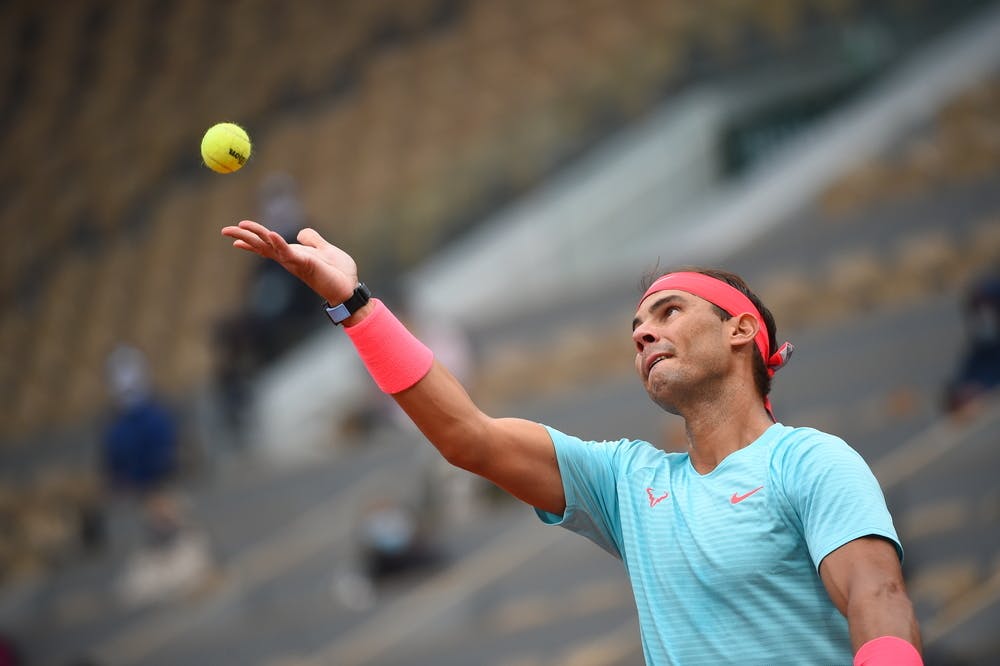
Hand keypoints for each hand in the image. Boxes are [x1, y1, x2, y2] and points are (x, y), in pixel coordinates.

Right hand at [222, 220, 357, 304]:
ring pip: (269, 247)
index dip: (252, 240)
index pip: (268, 246)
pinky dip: (279, 243)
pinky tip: (271, 234)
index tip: (234, 236)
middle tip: (224, 230)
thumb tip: (302, 233)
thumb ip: (313, 240)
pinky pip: (288, 252)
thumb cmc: (338, 273)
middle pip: (262, 245)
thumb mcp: (325, 249)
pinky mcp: (304, 264)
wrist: (349, 289)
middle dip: (244, 237)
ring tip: (240, 226)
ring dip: (255, 236)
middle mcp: (290, 259)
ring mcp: (295, 262)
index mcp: (294, 254)